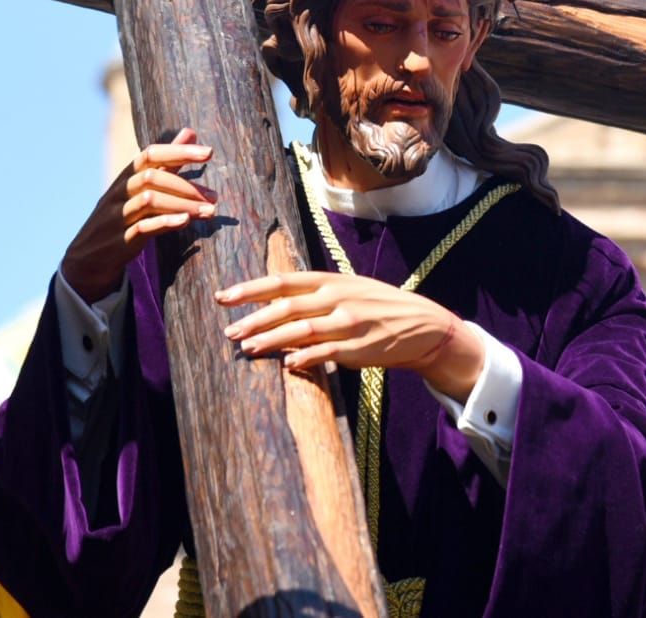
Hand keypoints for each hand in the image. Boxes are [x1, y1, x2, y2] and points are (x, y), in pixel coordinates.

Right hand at [60, 128, 215, 302]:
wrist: (89, 255)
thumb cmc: (123, 213)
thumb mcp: (141, 185)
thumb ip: (167, 161)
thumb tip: (190, 131)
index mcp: (126, 175)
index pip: (150, 153)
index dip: (179, 151)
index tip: (209, 152)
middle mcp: (119, 192)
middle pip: (151, 177)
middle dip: (186, 186)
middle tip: (215, 196)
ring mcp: (117, 216)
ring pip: (149, 201)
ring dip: (183, 205)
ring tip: (210, 211)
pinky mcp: (120, 240)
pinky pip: (141, 228)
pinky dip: (164, 223)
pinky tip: (184, 222)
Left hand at [217, 272, 484, 400]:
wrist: (422, 325)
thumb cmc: (377, 305)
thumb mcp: (348, 287)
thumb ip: (314, 293)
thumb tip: (274, 302)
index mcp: (331, 280)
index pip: (282, 281)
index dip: (251, 289)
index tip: (224, 297)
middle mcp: (337, 297)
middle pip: (286, 307)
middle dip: (254, 319)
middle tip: (229, 332)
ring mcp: (349, 323)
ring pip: (301, 331)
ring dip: (271, 340)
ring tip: (248, 348)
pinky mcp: (359, 348)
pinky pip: (326, 353)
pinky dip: (305, 358)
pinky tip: (287, 365)